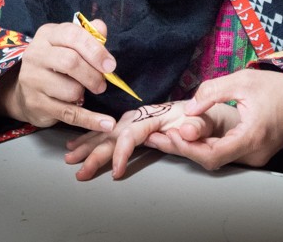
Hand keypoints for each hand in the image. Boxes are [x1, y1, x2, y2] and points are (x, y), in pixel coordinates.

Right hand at [0, 20, 117, 131]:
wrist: (24, 90)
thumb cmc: (55, 62)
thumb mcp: (68, 43)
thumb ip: (88, 35)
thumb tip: (101, 27)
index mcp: (47, 35)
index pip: (73, 36)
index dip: (95, 50)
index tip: (111, 65)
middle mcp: (35, 55)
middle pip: (71, 62)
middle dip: (93, 75)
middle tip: (102, 84)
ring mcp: (32, 80)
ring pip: (70, 89)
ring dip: (85, 93)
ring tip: (84, 92)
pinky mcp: (36, 104)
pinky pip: (69, 113)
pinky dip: (91, 120)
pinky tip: (107, 123)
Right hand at [64, 102, 220, 179]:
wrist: (212, 110)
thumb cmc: (210, 119)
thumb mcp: (209, 123)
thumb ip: (197, 128)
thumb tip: (180, 132)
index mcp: (157, 115)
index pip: (132, 134)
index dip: (122, 153)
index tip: (116, 172)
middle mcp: (144, 115)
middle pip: (114, 132)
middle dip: (94, 151)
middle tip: (78, 169)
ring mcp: (139, 119)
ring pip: (108, 131)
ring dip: (88, 143)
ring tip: (70, 157)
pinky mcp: (137, 123)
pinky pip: (112, 130)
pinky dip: (94, 136)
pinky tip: (80, 143)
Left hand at [145, 68, 282, 169]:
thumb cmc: (279, 88)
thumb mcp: (243, 81)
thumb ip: (213, 92)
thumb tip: (189, 108)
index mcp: (252, 137)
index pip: (213, 155)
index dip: (188, 146)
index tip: (170, 134)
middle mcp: (254, 154)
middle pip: (211, 159)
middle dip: (183, 147)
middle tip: (158, 137)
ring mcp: (255, 157)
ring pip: (217, 158)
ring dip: (193, 147)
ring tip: (168, 134)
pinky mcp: (254, 153)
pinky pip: (226, 154)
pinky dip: (206, 146)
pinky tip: (190, 135)